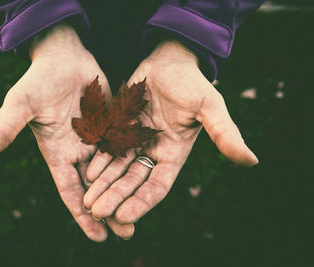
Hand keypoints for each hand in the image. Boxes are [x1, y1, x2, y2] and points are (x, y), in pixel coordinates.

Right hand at [0, 22, 133, 240]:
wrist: (64, 56)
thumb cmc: (40, 79)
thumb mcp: (19, 105)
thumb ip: (1, 130)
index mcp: (58, 154)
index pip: (71, 192)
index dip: (82, 215)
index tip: (98, 238)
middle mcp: (79, 151)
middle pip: (96, 188)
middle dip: (109, 210)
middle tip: (126, 233)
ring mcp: (98, 139)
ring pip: (114, 173)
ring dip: (125, 192)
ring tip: (140, 213)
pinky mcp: (113, 125)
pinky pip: (126, 148)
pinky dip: (135, 165)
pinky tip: (150, 178)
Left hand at [83, 39, 257, 223]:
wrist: (168, 60)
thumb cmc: (191, 82)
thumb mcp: (210, 107)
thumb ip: (225, 133)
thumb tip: (251, 160)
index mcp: (174, 154)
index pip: (157, 185)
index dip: (141, 201)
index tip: (124, 216)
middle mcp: (153, 152)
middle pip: (132, 181)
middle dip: (115, 197)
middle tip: (97, 212)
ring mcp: (135, 140)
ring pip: (117, 168)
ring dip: (103, 185)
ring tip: (87, 201)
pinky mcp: (120, 128)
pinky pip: (108, 148)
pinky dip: (98, 161)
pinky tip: (86, 173)